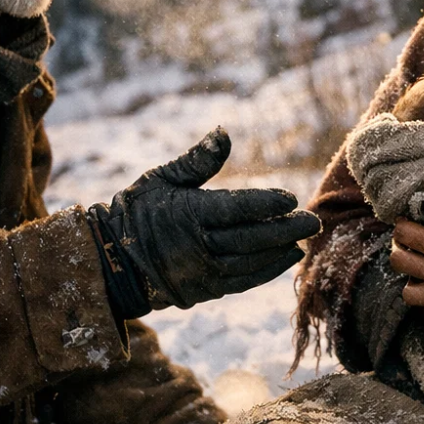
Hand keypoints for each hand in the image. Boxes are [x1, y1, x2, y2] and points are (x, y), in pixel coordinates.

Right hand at [89, 128, 320, 316]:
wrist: (111, 261)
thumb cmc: (138, 210)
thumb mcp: (161, 178)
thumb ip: (196, 161)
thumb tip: (224, 133)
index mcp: (186, 214)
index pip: (234, 209)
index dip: (265, 204)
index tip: (291, 198)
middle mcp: (196, 247)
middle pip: (249, 238)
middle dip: (284, 229)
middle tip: (313, 221)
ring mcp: (200, 273)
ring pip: (249, 262)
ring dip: (280, 251)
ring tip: (304, 239)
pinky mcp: (203, 291)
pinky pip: (242, 282)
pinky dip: (266, 271)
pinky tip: (286, 258)